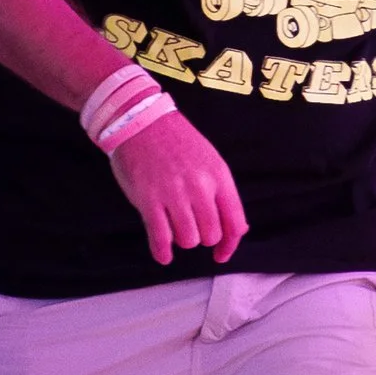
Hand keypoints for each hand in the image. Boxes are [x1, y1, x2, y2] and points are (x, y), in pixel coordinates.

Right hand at [109, 112, 245, 264]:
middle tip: (191, 229)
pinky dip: (162, 252)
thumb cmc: (176, 141)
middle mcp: (199, 187)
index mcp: (218, 176)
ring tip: (174, 229)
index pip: (234, 222)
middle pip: (210, 235)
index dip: (230, 245)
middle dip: (202, 238)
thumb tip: (236, 228)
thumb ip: (222, 193)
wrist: (139, 120)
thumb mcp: (210, 160)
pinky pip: (160, 238)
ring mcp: (173, 194)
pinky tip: (163, 255)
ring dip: (182, 240)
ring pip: (188, 240)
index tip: (221, 254)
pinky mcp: (148, 199)